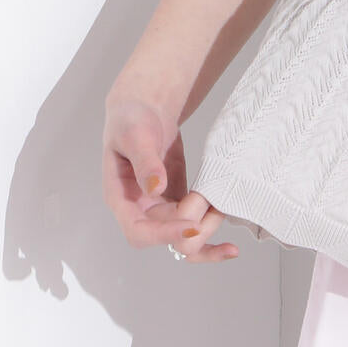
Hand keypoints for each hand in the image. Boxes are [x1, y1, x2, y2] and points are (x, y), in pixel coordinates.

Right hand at [102, 94, 239, 263]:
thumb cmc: (132, 120)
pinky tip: (225, 212)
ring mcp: (159, 206)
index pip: (138, 230)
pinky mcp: (177, 199)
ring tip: (226, 213)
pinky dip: (209, 220)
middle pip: (164, 237)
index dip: (163, 234)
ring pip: (181, 234)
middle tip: (218, 215)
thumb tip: (155, 189)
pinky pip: (192, 219)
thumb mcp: (135, 136)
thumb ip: (145, 162)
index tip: (191, 228)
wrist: (145, 109)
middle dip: (192, 234)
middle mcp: (139, 209)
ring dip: (205, 230)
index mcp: (121, 198)